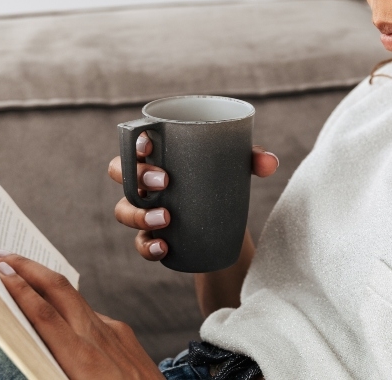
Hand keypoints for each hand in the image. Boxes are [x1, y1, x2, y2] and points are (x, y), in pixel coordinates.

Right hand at [0, 251, 163, 378]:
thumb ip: (53, 368)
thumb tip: (33, 352)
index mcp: (82, 358)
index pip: (44, 314)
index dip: (19, 290)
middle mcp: (98, 338)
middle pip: (58, 289)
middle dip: (28, 266)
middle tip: (0, 253)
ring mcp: (114, 332)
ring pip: (74, 297)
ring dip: (46, 281)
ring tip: (22, 272)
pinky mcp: (125, 334)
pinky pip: (91, 313)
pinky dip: (68, 303)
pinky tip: (58, 307)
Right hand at [107, 133, 279, 260]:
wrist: (227, 223)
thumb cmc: (223, 180)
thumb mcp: (239, 167)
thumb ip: (253, 159)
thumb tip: (270, 163)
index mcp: (159, 155)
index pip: (134, 143)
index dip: (133, 143)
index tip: (149, 145)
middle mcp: (145, 181)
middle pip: (121, 174)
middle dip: (136, 176)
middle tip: (164, 181)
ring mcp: (145, 209)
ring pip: (124, 210)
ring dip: (139, 214)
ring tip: (167, 219)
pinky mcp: (153, 236)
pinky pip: (140, 243)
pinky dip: (147, 246)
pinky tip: (163, 247)